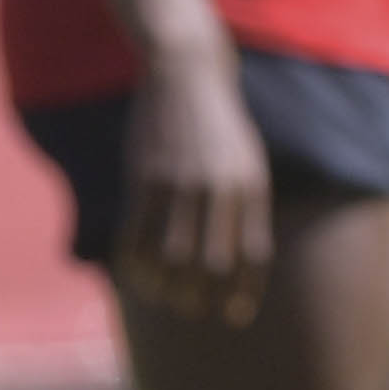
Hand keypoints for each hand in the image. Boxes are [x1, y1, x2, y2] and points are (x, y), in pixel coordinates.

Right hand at [118, 57, 273, 324]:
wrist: (187, 73)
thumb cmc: (219, 126)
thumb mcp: (247, 161)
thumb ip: (246, 207)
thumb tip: (242, 261)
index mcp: (251, 188)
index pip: (254, 255)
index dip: (244, 292)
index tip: (234, 316)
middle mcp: (219, 189)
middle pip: (214, 263)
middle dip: (204, 297)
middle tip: (193, 310)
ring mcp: (180, 182)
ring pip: (173, 254)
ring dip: (167, 288)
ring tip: (164, 299)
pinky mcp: (145, 175)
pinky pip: (137, 232)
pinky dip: (135, 262)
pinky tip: (134, 275)